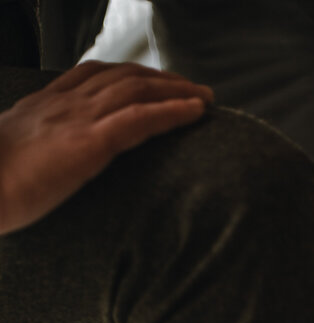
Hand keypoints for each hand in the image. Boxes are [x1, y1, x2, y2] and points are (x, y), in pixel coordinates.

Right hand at [0, 61, 213, 234]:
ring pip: (137, 91)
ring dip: (177, 92)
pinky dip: (172, 112)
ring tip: (204, 99)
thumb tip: (44, 167)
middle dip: (161, 79)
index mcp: (44, 105)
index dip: (128, 74)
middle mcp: (63, 104)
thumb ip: (35, 153)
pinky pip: (140, 119)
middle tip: (192, 89)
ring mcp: (76, 120)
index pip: (92, 75)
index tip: (153, 81)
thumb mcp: (11, 158)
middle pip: (122, 77)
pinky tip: (195, 113)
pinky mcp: (87, 143)